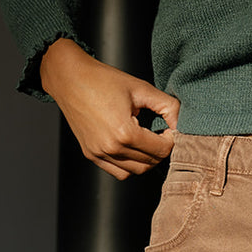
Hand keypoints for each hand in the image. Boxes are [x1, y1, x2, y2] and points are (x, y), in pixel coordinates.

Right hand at [39, 38, 179, 179]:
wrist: (69, 78)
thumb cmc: (104, 80)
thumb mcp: (140, 88)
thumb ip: (167, 106)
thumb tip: (181, 123)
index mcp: (124, 132)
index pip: (161, 150)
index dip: (172, 141)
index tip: (170, 129)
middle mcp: (111, 148)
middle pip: (150, 163)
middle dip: (161, 151)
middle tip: (162, 135)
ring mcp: (99, 154)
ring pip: (136, 171)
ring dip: (147, 160)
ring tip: (147, 141)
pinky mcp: (91, 154)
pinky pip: (118, 172)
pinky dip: (130, 165)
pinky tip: (132, 148)